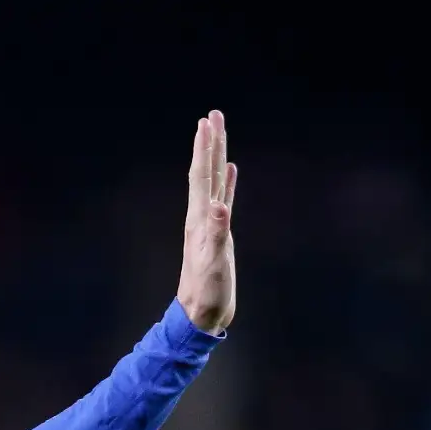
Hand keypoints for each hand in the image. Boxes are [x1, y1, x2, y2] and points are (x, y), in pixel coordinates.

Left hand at [176, 110, 236, 333]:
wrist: (200, 314)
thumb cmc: (207, 293)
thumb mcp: (214, 265)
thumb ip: (217, 235)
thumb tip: (220, 207)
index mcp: (199, 220)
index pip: (201, 176)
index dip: (204, 149)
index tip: (206, 122)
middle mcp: (202, 217)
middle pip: (206, 172)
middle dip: (209, 143)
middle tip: (213, 115)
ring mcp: (211, 224)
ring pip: (215, 181)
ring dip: (217, 157)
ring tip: (218, 133)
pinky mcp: (220, 233)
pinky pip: (224, 199)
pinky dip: (228, 182)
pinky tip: (231, 171)